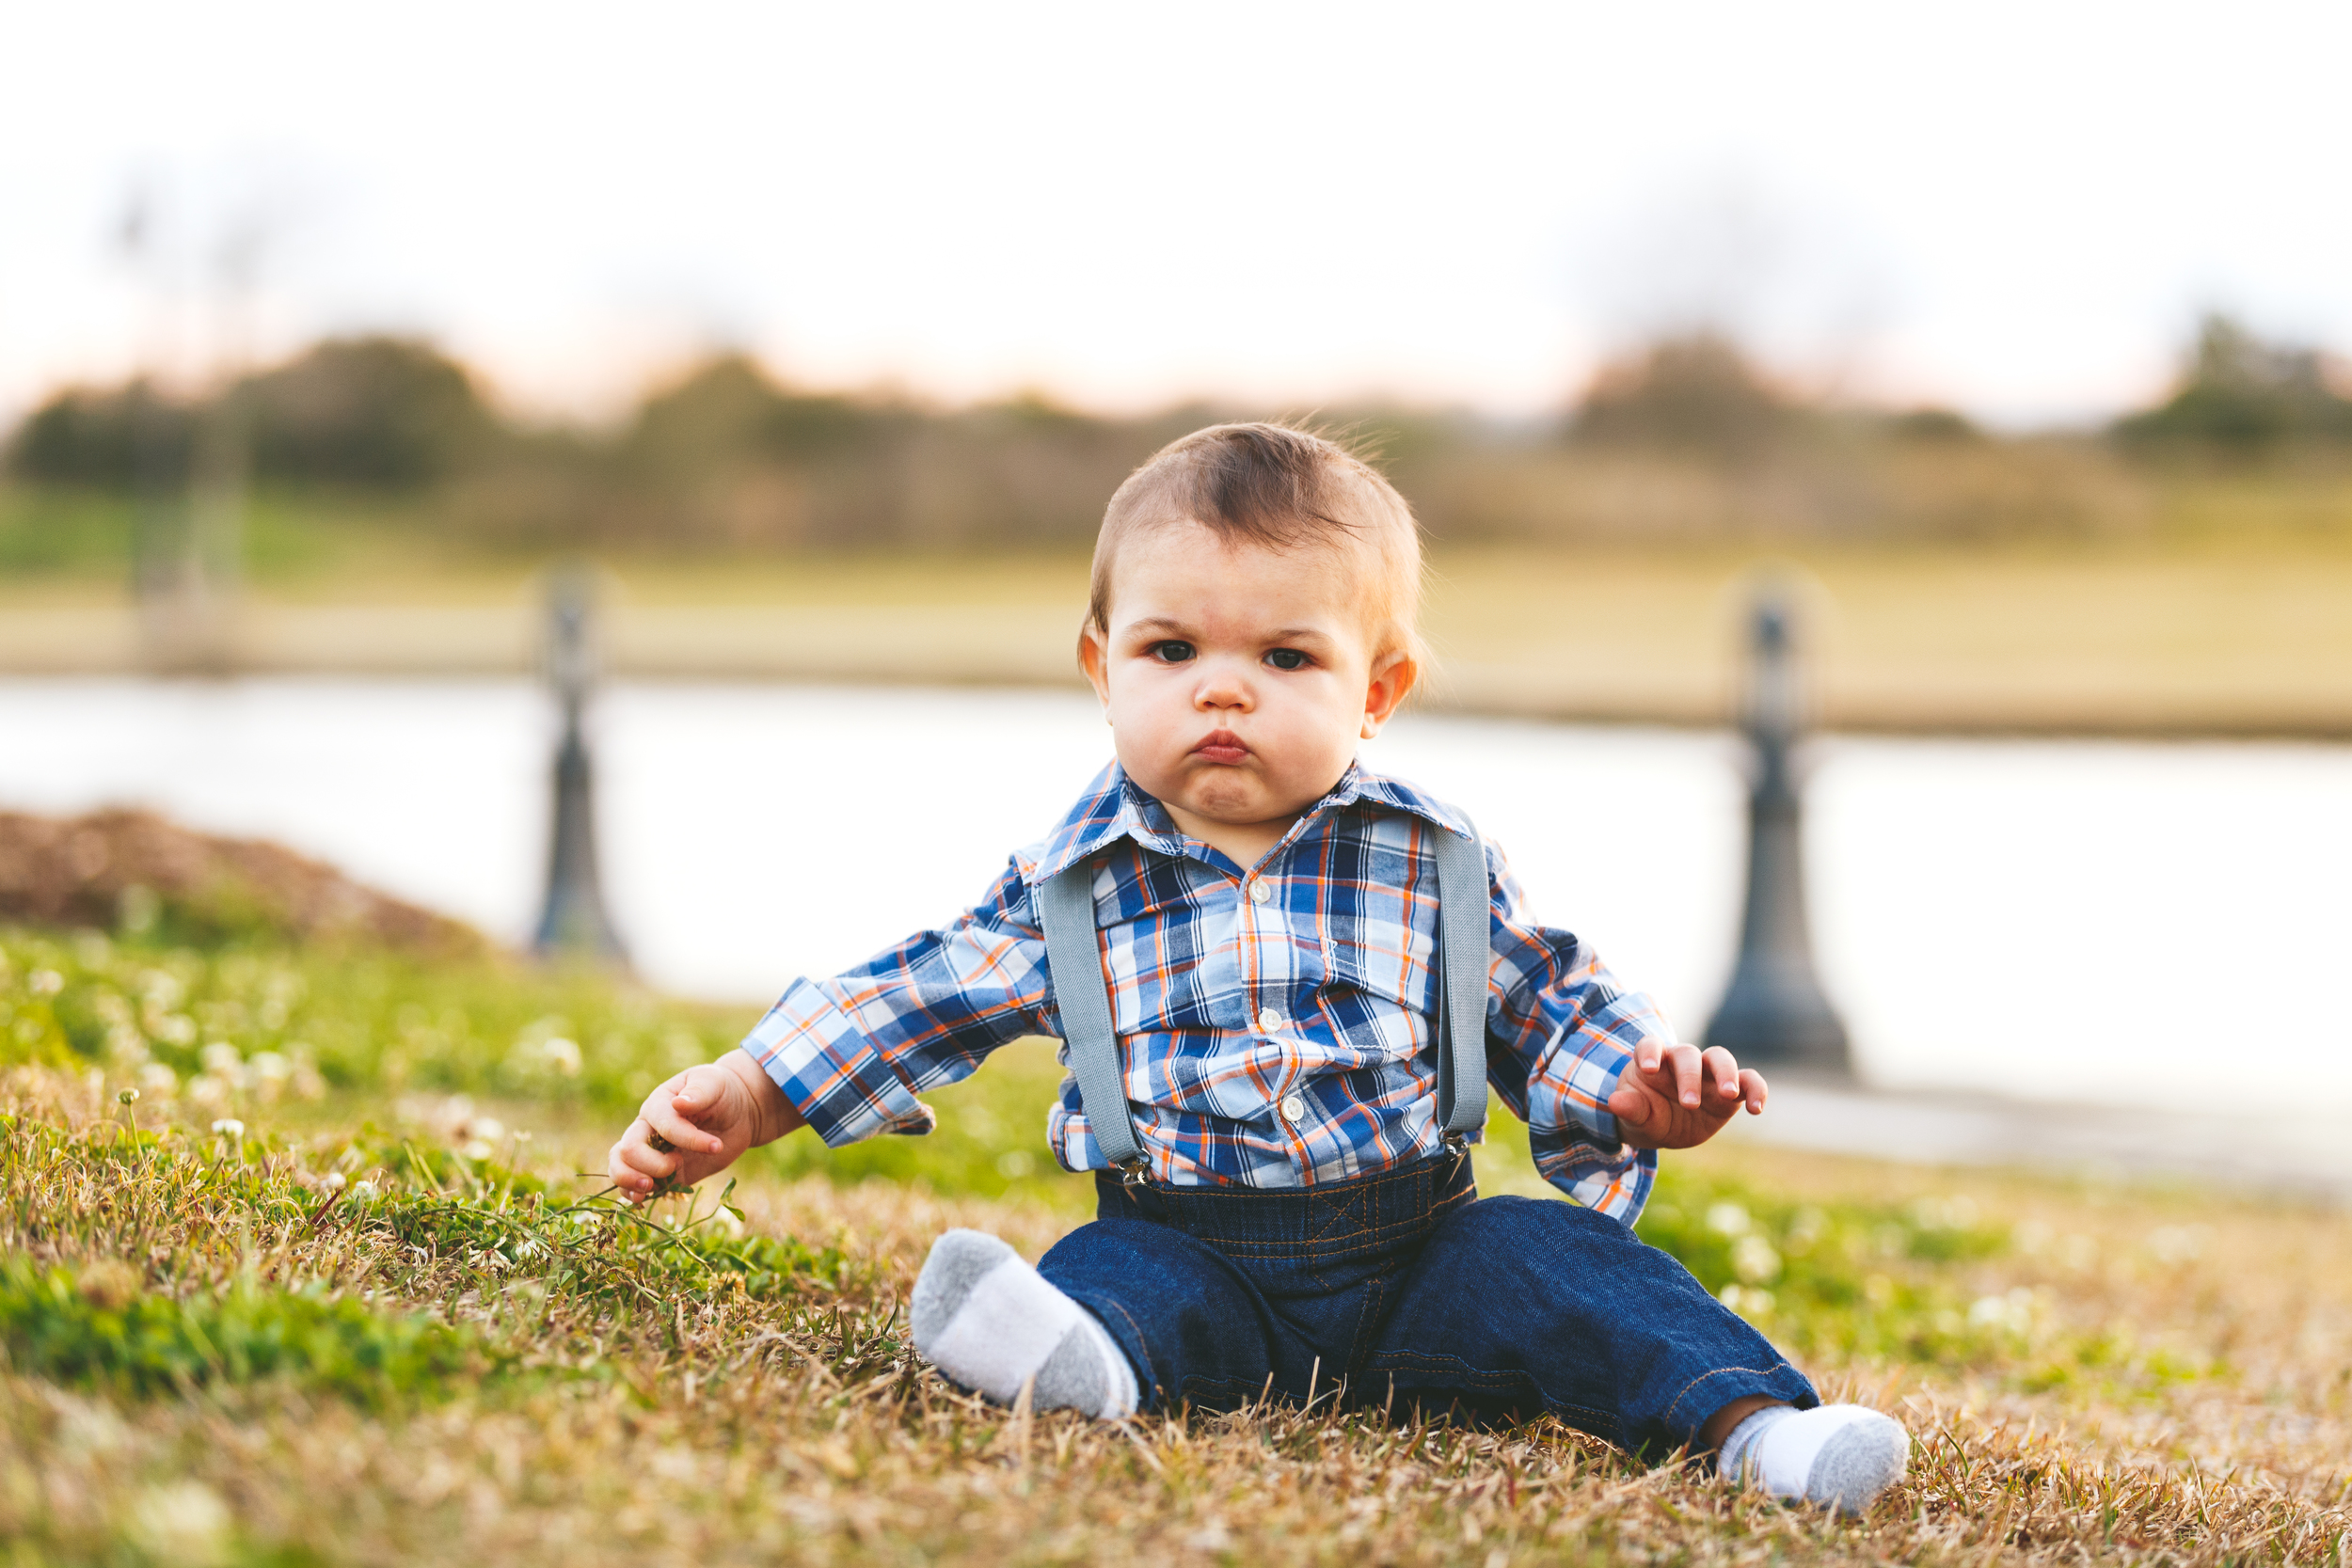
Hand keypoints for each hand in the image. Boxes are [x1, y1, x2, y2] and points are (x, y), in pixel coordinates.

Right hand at [606, 1053, 801, 1202]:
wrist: (735, 1112)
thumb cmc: (721, 1092)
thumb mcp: (714, 1083)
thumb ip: (699, 1091)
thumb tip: (679, 1103)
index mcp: (659, 1104)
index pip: (662, 1125)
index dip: (687, 1138)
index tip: (716, 1146)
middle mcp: (647, 1128)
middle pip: (628, 1148)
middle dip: (650, 1163)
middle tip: (676, 1165)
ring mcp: (650, 1151)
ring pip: (620, 1166)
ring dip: (630, 1180)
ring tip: (650, 1187)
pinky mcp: (659, 1172)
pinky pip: (633, 1184)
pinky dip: (632, 1193)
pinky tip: (642, 1199)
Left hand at [1605, 1041, 1765, 1150]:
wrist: (1663, 1129)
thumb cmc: (1644, 1116)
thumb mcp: (1634, 1117)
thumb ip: (1629, 1108)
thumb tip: (1615, 1101)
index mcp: (1652, 1062)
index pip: (1650, 1045)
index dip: (1650, 1052)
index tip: (1649, 1069)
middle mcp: (1681, 1062)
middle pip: (1688, 1054)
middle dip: (1689, 1076)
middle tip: (1688, 1103)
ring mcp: (1707, 1074)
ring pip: (1720, 1058)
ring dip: (1726, 1074)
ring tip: (1729, 1095)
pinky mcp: (1730, 1091)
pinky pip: (1749, 1081)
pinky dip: (1756, 1090)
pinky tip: (1757, 1109)